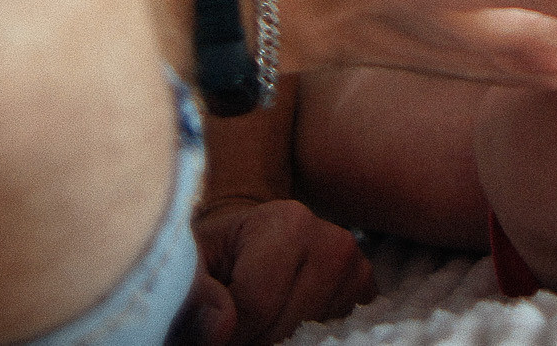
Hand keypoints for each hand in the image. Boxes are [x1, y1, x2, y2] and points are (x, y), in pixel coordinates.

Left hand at [182, 197, 375, 345]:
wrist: (250, 237)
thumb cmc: (217, 251)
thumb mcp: (191, 262)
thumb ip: (195, 292)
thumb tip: (222, 326)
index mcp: (290, 223)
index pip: (257, 307)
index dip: (228, 332)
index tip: (213, 325)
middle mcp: (334, 241)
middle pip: (287, 327)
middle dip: (254, 337)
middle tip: (237, 322)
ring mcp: (357, 268)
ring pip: (312, 337)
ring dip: (280, 338)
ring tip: (259, 316)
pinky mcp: (365, 290)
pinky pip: (335, 334)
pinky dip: (307, 336)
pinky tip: (287, 318)